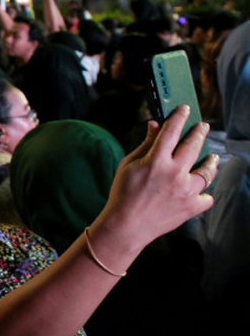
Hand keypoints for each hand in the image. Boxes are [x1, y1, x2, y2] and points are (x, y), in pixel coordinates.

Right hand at [100, 105, 217, 250]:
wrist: (126, 226)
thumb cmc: (123, 194)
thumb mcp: (129, 165)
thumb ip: (145, 144)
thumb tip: (155, 125)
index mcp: (156, 161)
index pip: (171, 131)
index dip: (179, 117)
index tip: (184, 109)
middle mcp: (175, 174)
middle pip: (194, 146)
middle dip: (199, 132)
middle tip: (202, 126)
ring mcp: (186, 191)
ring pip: (208, 172)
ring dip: (211, 162)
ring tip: (212, 157)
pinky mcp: (191, 208)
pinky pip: (206, 197)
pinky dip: (204, 193)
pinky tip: (200, 189)